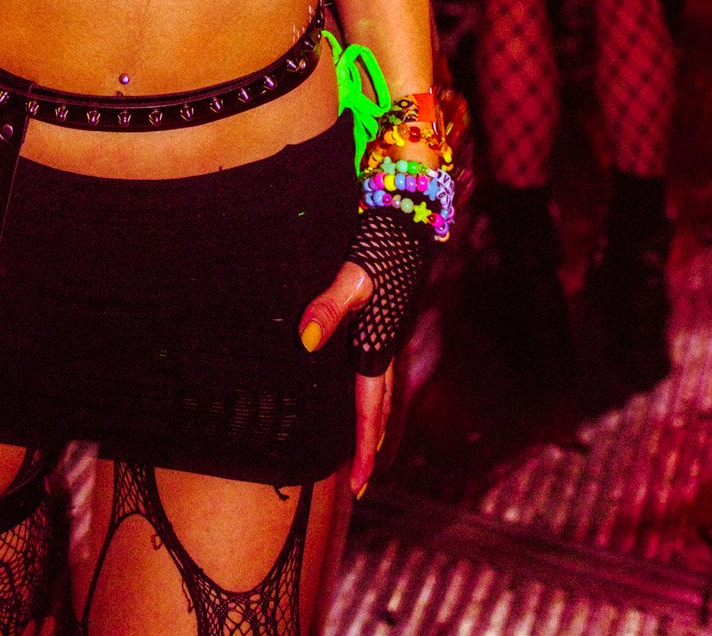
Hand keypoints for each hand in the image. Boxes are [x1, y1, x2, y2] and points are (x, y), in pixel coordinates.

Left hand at [298, 259, 390, 498]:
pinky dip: (372, 402)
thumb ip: (327, 307)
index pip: (370, 412)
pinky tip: (360, 401)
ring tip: (360, 454)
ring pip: (380, 399)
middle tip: (358, 486)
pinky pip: (376, 378)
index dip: (363, 451)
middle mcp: (383, 352)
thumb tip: (306, 341)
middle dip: (368, 451)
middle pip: (379, 414)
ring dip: (371, 429)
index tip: (358, 486)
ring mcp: (384, 342)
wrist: (405, 226)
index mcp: (376, 349)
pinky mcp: (380, 329)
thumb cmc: (375, 251)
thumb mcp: (350, 278)